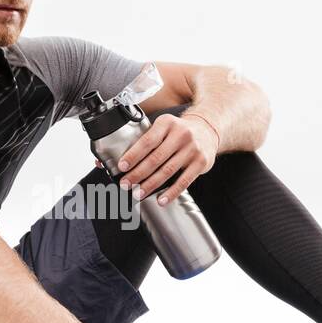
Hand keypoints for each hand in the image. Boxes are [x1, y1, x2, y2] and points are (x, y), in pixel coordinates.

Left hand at [94, 114, 217, 205]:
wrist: (207, 130)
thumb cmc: (177, 132)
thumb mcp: (162, 127)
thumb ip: (143, 140)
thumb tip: (114, 161)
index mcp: (167, 123)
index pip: (147, 141)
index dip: (133, 155)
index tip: (122, 167)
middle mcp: (181, 134)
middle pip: (156, 158)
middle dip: (138, 173)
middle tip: (126, 184)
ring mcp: (192, 148)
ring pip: (168, 170)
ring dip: (151, 185)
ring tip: (138, 193)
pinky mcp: (201, 162)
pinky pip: (184, 181)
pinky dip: (171, 192)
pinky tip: (161, 199)